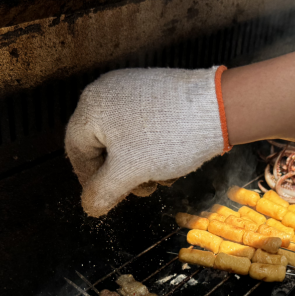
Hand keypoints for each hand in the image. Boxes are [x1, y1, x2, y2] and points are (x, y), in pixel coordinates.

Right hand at [64, 66, 230, 216]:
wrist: (218, 109)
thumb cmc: (167, 138)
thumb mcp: (129, 173)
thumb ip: (103, 192)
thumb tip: (90, 207)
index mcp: (91, 107)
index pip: (76, 150)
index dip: (89, 179)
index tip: (107, 197)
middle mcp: (106, 91)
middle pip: (100, 144)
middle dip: (119, 174)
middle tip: (140, 190)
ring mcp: (132, 88)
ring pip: (124, 138)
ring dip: (138, 165)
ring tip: (160, 177)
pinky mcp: (155, 91)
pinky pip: (142, 125)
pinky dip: (151, 148)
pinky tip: (171, 160)